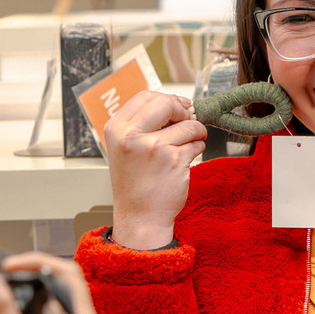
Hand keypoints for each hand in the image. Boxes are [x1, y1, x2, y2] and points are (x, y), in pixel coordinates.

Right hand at [104, 91, 206, 248]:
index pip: (145, 96)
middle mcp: (131, 136)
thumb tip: (177, 103)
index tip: (179, 106)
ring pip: (188, 125)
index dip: (167, 98)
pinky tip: (187, 158)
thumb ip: (144, 123)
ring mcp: (154, 148)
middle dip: (184, 111)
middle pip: (167, 103)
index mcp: (116, 129)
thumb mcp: (126, 147)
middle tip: (188, 121)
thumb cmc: (136, 183)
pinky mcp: (174, 160)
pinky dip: (198, 147)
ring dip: (196, 132)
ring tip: (189, 143)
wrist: (140, 217)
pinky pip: (197, 143)